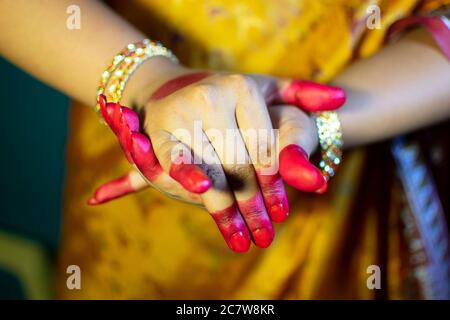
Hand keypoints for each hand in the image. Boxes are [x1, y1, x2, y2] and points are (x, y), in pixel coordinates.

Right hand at [89, 65, 344, 252]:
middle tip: (265, 236)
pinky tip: (205, 194)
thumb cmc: (229, 96)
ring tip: (242, 240)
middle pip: (240, 164)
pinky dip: (188, 177)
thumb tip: (341, 101)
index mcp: (242, 87)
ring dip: (227, 209)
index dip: (274, 182)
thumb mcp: (265, 90)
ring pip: (213, 171)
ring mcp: (183, 113)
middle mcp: (211, 96)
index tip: (282, 212)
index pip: (263, 146)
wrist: (175, 89)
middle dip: (253, 204)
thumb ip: (302, 94)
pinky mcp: (159, 131)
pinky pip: (176, 160)